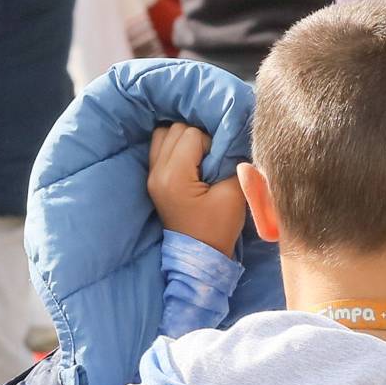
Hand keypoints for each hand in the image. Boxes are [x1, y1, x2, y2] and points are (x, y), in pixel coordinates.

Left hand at [147, 123, 247, 255]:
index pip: (192, 133)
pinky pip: (159, 147)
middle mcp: (156, 173)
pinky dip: (175, 146)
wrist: (200, 255)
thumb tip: (228, 137)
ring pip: (164, 134)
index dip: (211, 142)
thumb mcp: (234, 192)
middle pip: (175, 129)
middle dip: (196, 137)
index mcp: (174, 176)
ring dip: (184, 139)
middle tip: (209, 159)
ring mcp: (151, 176)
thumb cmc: (218, 228)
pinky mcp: (153, 180)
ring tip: (198, 158)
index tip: (218, 163)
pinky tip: (189, 161)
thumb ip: (231, 159)